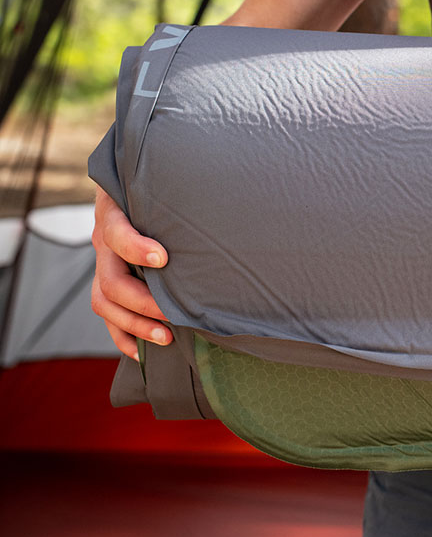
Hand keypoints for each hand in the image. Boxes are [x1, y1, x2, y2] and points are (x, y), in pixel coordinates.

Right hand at [90, 186, 170, 359]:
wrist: (134, 190)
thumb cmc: (159, 187)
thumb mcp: (164, 185)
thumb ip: (180, 193)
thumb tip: (223, 201)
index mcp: (114, 215)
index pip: (115, 233)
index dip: (135, 248)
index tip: (163, 258)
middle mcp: (104, 244)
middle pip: (111, 281)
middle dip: (143, 302)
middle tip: (174, 314)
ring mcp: (103, 266)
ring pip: (104, 303)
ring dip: (134, 325)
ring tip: (166, 337)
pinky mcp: (108, 285)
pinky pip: (107, 317)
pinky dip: (123, 336)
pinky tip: (142, 351)